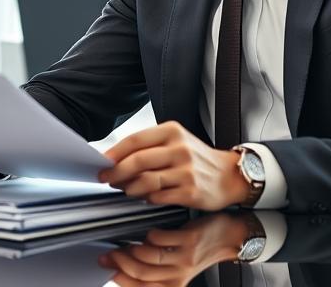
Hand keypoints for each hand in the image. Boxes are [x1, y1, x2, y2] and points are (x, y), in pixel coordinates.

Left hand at [99, 121, 247, 209]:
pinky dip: (147, 198)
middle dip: (116, 172)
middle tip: (106, 179)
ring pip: (146, 180)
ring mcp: (186, 171)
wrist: (229, 176)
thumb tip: (114, 160)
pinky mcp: (191, 191)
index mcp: (172, 131)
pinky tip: (146, 197)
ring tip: (126, 190)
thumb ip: (148, 148)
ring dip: (130, 188)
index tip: (101, 163)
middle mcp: (180, 148)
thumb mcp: (175, 143)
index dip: (114, 153)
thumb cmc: (195, 159)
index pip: (134, 140)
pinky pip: (159, 197)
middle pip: (137, 161)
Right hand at [100, 214, 257, 286]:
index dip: (121, 278)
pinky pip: (161, 238)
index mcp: (174, 283)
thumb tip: (124, 265)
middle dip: (120, 263)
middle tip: (110, 254)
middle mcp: (179, 274)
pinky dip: (150, 235)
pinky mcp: (189, 240)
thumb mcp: (178, 266)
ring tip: (126, 243)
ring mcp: (184, 258)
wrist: (230, 237)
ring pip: (148, 257)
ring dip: (132, 250)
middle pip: (141, 273)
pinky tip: (149, 232)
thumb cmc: (202, 249)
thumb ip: (156, 268)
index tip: (107, 267)